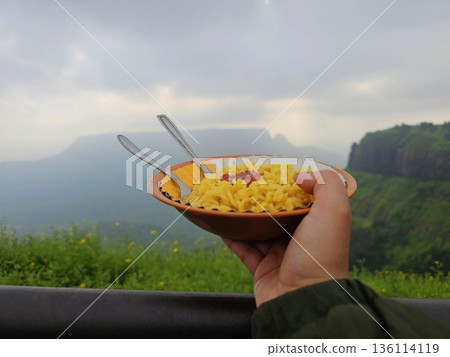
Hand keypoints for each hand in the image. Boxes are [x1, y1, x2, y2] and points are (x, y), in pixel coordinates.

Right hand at [222, 170, 351, 306]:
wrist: (304, 301)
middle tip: (242, 183)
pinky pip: (243, 249)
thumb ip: (326, 184)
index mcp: (317, 224)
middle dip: (259, 199)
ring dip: (243, 216)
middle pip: (275, 213)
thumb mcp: (334, 212)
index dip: (285, 183)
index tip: (267, 170)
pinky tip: (220, 222)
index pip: (300, 198)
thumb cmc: (321, 254)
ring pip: (257, 229)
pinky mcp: (262, 269)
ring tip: (227, 199)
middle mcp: (299, 238)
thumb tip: (302, 174)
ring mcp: (280, 254)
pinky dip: (232, 236)